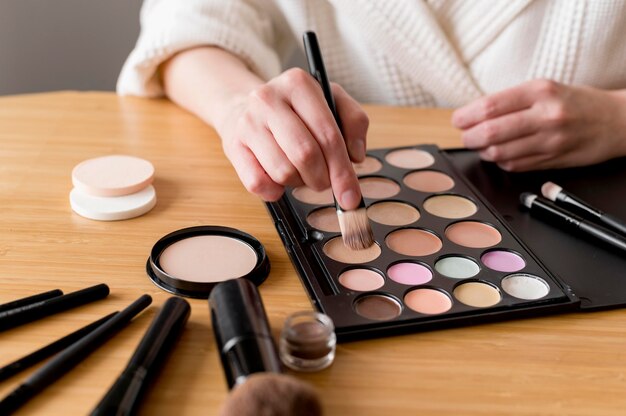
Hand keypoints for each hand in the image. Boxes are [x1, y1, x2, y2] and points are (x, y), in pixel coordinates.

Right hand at [216, 68, 367, 207]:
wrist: (243, 107)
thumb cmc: (294, 110)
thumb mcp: (330, 101)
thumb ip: (353, 121)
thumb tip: (356, 155)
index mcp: (299, 83)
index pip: (328, 134)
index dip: (342, 170)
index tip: (351, 196)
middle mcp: (269, 99)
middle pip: (306, 155)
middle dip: (322, 179)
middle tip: (325, 182)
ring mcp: (248, 123)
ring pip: (283, 172)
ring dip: (298, 182)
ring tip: (299, 171)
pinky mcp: (233, 146)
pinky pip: (258, 184)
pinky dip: (274, 190)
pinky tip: (278, 178)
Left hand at [452, 79, 625, 170]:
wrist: (616, 121)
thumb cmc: (575, 102)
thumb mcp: (544, 89)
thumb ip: (510, 101)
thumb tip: (473, 114)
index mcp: (540, 91)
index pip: (490, 106)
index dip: (466, 116)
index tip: (458, 120)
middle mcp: (545, 115)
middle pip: (490, 132)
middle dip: (469, 137)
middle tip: (466, 136)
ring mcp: (549, 141)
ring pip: (499, 153)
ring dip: (483, 151)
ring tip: (482, 145)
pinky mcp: (552, 161)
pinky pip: (514, 165)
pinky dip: (500, 161)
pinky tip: (500, 154)